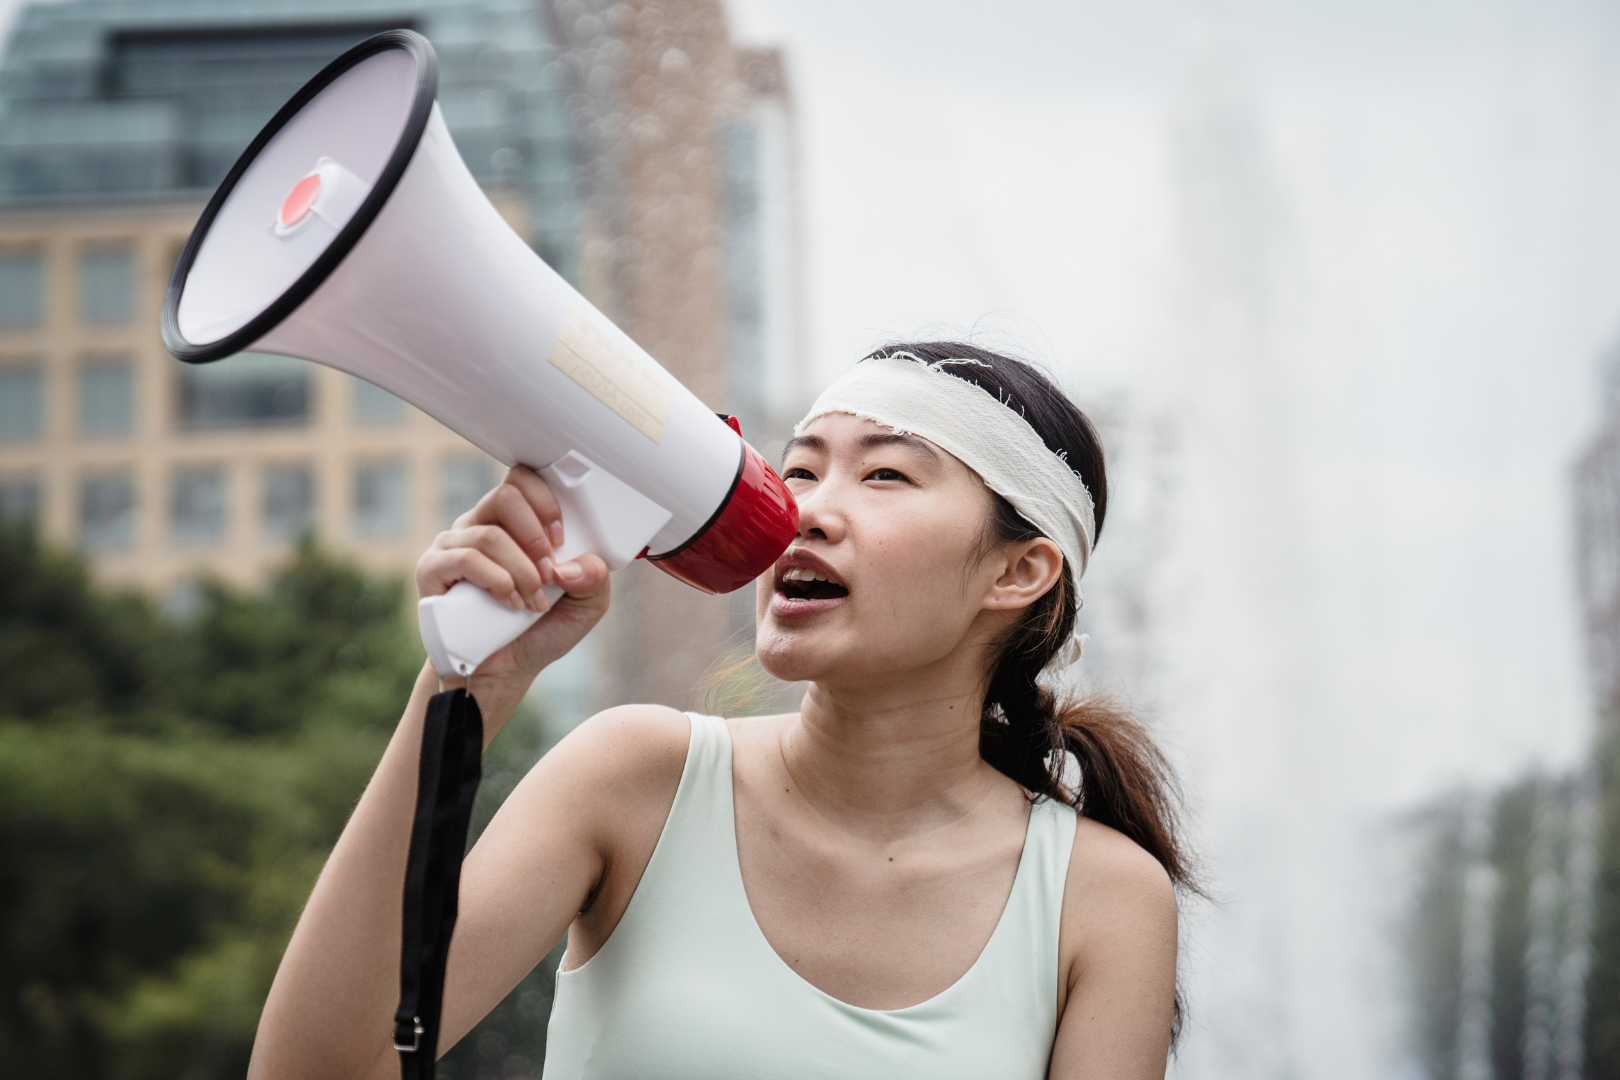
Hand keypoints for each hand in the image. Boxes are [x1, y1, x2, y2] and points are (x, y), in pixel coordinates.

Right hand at [415, 465, 609, 726]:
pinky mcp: (432, 569)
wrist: (502, 672)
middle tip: (549, 571)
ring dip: (521, 570)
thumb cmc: (538, 631)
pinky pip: (464, 558)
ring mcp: (453, 545)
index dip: (546, 500)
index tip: (563, 537)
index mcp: (514, 524)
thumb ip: (594, 580)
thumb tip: (575, 565)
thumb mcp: (584, 607)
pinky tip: (508, 602)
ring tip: (532, 601)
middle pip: (505, 496)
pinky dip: (496, 580)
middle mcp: (480, 526)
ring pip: (490, 534)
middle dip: (536, 535)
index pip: (522, 481)